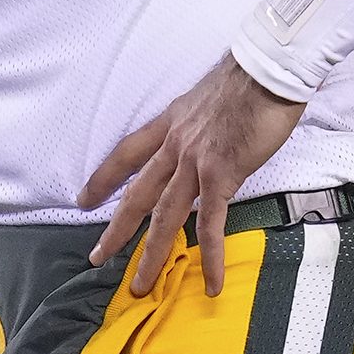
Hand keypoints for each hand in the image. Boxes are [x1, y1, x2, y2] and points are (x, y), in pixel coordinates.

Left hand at [81, 57, 306, 297]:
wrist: (268, 68)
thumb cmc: (250, 77)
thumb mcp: (211, 97)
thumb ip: (203, 121)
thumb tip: (211, 132)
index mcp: (172, 123)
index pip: (128, 153)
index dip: (104, 178)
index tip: (85, 198)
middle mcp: (176, 145)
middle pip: (138, 194)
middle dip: (116, 230)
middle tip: (97, 257)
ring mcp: (196, 162)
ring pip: (166, 216)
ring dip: (152, 254)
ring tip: (140, 285)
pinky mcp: (222, 175)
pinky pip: (211, 224)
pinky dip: (209, 255)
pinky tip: (210, 282)